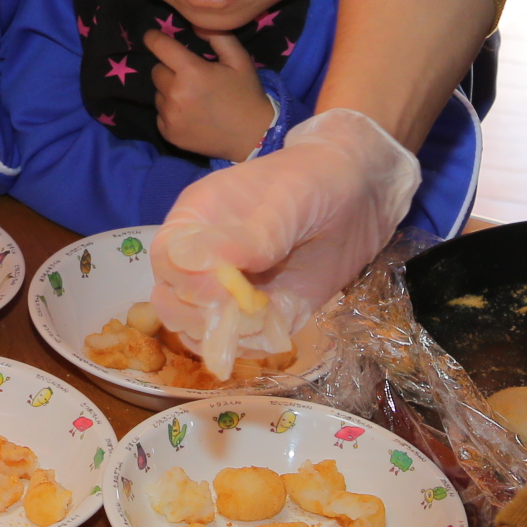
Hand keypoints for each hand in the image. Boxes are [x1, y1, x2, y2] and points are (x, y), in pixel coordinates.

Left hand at [141, 28, 276, 160]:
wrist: (254, 136)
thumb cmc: (246, 94)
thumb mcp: (239, 60)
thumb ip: (217, 36)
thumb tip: (194, 24)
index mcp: (191, 71)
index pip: (159, 46)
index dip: (153, 38)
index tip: (153, 36)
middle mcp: (175, 93)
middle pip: (157, 71)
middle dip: (169, 69)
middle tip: (190, 77)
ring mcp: (170, 116)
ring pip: (158, 94)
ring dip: (169, 92)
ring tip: (193, 99)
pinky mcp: (169, 134)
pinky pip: (160, 115)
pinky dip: (171, 112)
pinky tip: (191, 115)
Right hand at [148, 105, 418, 377]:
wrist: (361, 193)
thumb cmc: (316, 180)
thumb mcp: (287, 200)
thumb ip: (247, 236)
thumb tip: (189, 260)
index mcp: (198, 219)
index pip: (166, 258)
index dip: (186, 280)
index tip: (224, 290)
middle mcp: (205, 258)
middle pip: (171, 302)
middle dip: (201, 318)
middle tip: (249, 310)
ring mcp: (232, 291)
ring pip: (199, 331)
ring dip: (228, 338)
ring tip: (268, 317)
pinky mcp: (263, 315)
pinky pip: (242, 344)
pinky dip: (256, 346)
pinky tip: (280, 326)